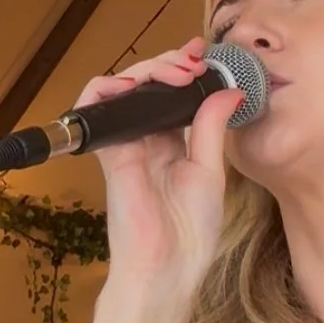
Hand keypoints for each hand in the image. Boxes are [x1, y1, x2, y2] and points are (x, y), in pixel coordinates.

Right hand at [73, 36, 243, 311]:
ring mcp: (127, 143)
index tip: (204, 54)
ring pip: (123, 89)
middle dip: (169, 62)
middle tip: (193, 60)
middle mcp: (148, 138)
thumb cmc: (191, 231)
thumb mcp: (210, 172)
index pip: (173, 94)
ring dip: (145, 69)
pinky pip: (95, 112)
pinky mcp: (110, 152)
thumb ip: (212, 128)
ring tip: (175, 70)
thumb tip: (227, 90)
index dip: (185, 69)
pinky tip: (131, 82)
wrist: (167, 268)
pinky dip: (105, 88)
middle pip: (148, 85)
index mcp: (174, 143)